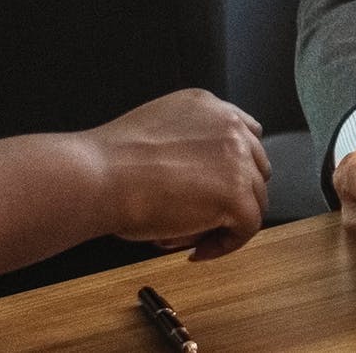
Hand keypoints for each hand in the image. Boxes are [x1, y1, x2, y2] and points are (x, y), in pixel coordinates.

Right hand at [89, 88, 270, 259]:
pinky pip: (248, 228)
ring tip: (188, 234)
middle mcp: (229, 127)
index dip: (234, 168)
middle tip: (203, 216)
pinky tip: (196, 249)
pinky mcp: (236, 195)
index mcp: (209, 106)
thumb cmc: (112, 162)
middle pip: (255, 167)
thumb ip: (188, 141)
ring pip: (254, 199)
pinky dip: (225, 244)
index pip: (245, 135)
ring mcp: (237, 160)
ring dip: (225, 221)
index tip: (217, 189)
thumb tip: (199, 176)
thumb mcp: (158, 129)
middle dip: (233, 194)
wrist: (100, 176)